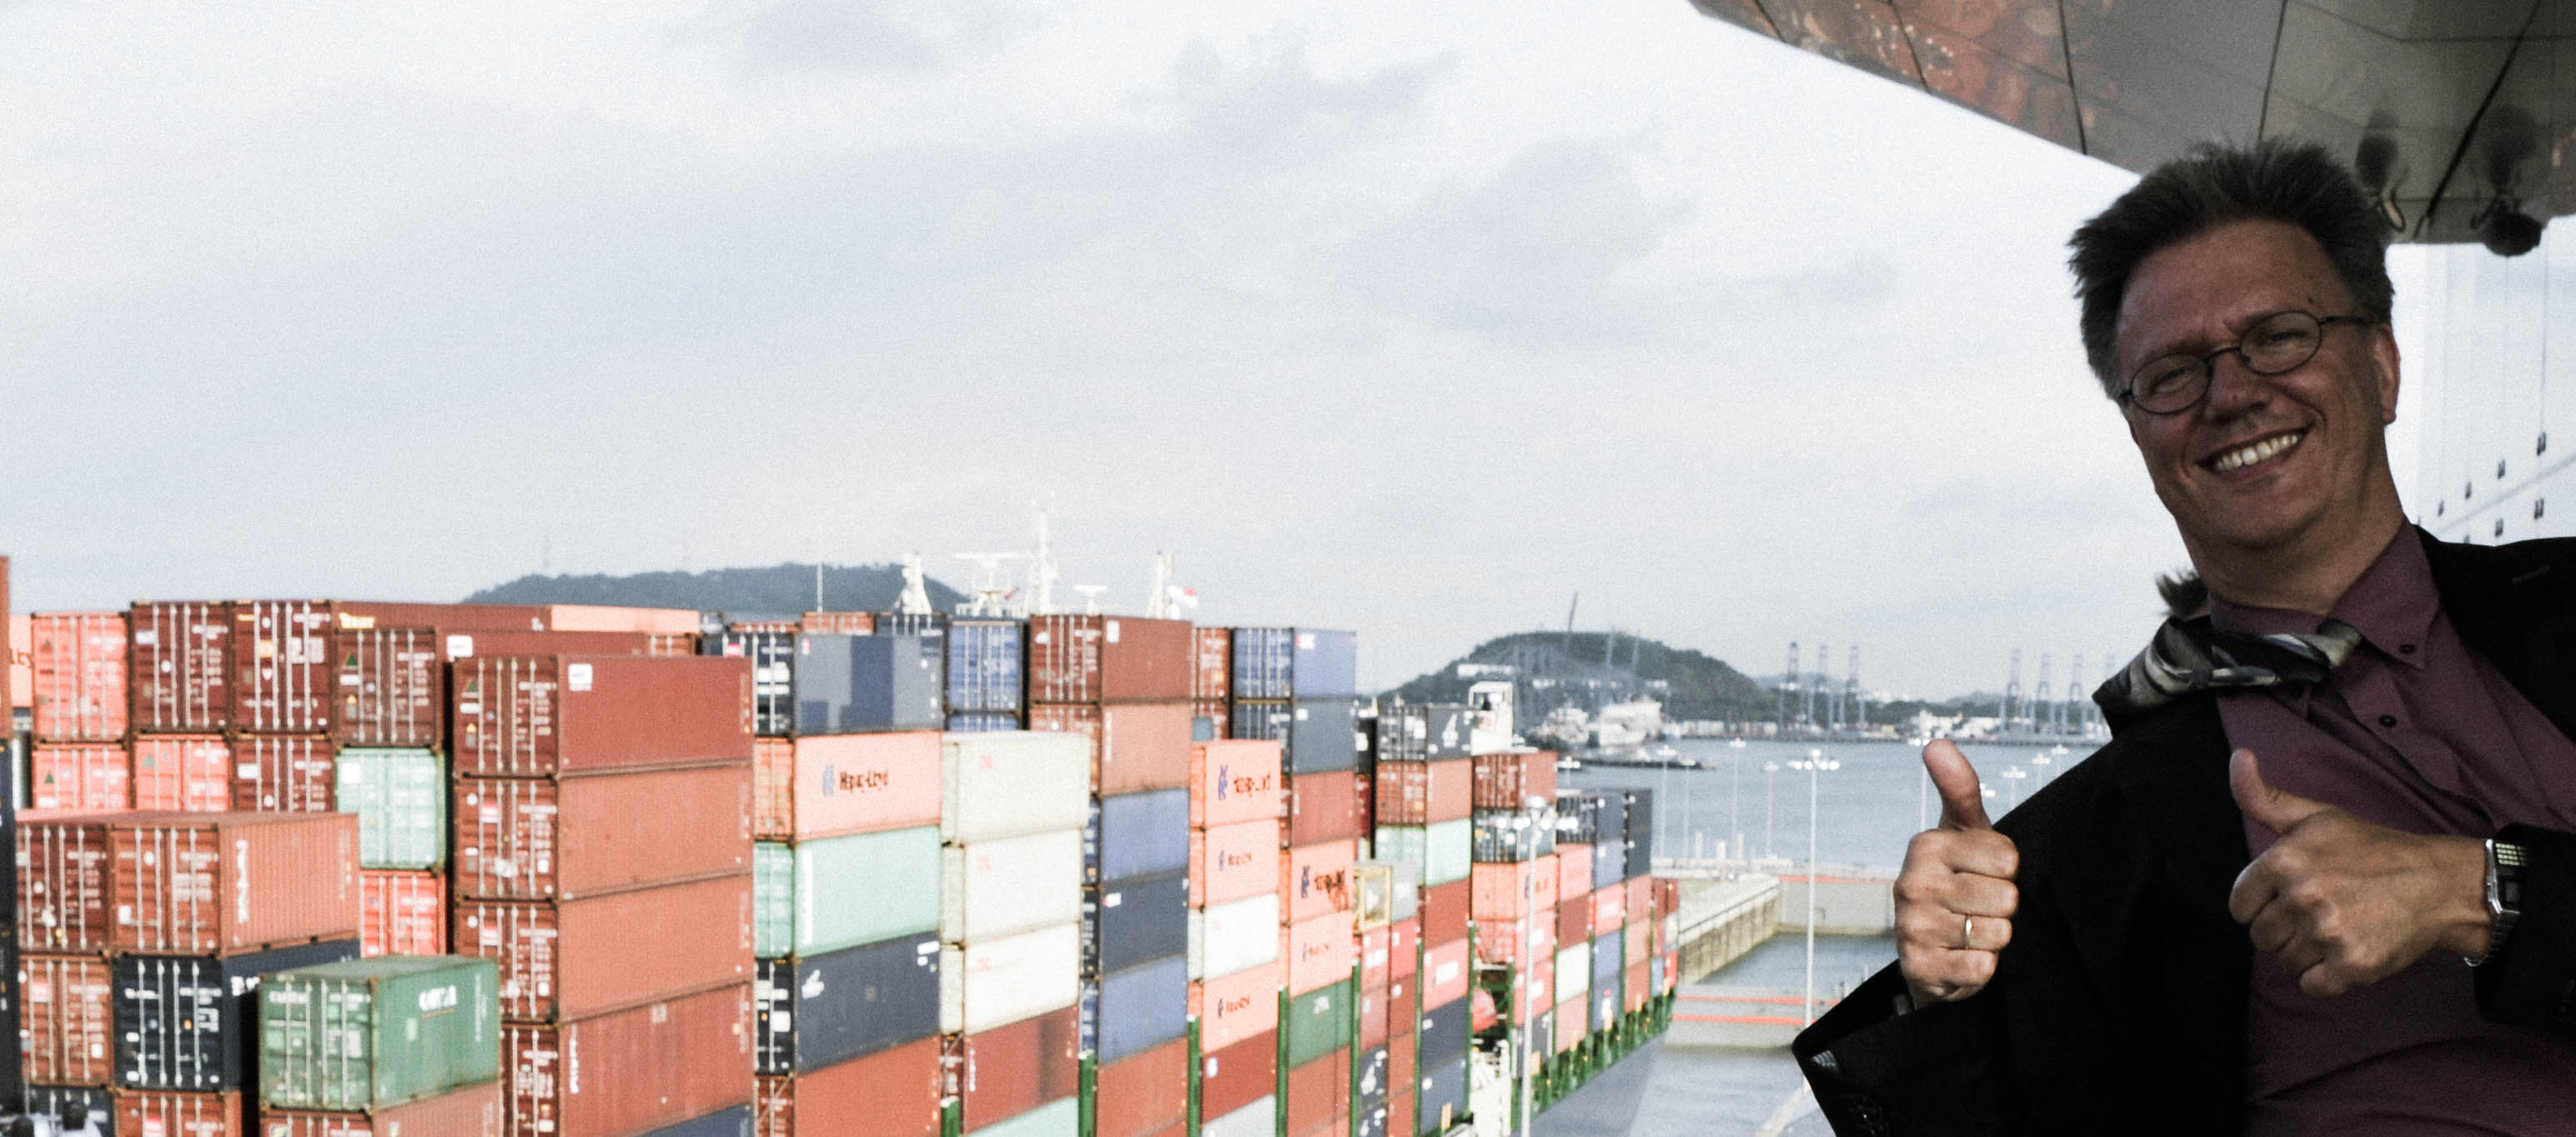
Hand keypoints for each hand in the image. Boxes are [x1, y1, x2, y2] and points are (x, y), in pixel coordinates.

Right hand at [1895, 740, 2019, 1005]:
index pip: (2007, 858)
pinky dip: (1982, 967)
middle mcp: (1912, 883)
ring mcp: (1912, 927)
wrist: (1927, 950)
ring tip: (1970, 932)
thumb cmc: (1957, 880)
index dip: (2007, 871)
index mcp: (1926, 845)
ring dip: (1993, 938)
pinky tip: (1962, 957)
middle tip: (1978, 907)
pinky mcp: (1919, 967)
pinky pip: (1981, 967)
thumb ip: (1959, 789)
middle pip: (2006, 897)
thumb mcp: (1963, 833)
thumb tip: (1936, 743)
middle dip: (2003, 907)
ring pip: (1997, 933)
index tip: (1984, 873)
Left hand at [2225, 749, 2491, 996]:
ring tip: (2337, 928)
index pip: (2240, 905)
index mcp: (2284, 861)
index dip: (2261, 904)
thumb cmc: (2372, 849)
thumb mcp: (2315, 817)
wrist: (2437, 884)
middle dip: (2284, 929)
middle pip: (2261, 936)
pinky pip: (2312, 986)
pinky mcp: (2353, 965)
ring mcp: (2328, 933)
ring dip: (2306, 953)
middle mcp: (2302, 897)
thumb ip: (2264, 797)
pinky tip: (2347, 952)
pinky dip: (2326, 978)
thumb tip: (2238, 757)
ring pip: (2285, 962)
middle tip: (2321, 912)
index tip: (2288, 898)